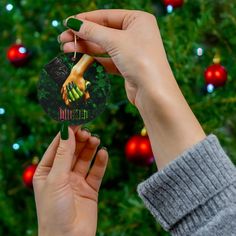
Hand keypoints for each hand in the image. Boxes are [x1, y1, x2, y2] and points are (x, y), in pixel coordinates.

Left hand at [33, 127, 107, 235]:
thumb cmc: (54, 211)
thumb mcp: (56, 179)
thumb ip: (64, 154)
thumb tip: (67, 131)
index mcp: (47, 171)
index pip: (57, 146)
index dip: (67, 133)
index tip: (77, 120)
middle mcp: (61, 174)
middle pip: (72, 151)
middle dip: (80, 140)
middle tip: (88, 132)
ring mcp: (76, 181)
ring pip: (84, 159)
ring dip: (90, 148)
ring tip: (96, 140)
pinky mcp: (90, 189)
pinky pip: (96, 172)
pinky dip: (100, 162)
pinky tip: (103, 153)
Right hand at [59, 9, 204, 169]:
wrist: (153, 92)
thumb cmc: (140, 60)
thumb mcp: (115, 41)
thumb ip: (92, 31)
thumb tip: (72, 23)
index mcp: (138, 20)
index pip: (106, 16)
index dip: (85, 19)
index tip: (67, 24)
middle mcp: (136, 33)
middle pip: (103, 31)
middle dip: (82, 36)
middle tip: (62, 39)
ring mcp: (131, 51)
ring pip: (104, 47)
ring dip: (85, 48)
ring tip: (66, 49)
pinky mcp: (127, 66)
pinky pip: (107, 60)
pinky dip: (94, 60)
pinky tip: (80, 60)